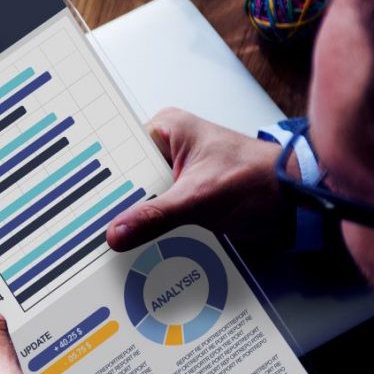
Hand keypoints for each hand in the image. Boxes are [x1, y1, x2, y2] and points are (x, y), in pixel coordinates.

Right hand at [105, 107, 294, 252]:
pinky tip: (130, 243)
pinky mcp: (180, 199)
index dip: (97, 176)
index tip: (78, 201)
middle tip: (86, 226)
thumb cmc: (260, 179)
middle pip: (123, 178)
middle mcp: (165, 149)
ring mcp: (172, 175)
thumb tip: (117, 232)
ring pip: (136, 200)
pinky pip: (152, 215)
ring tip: (102, 239)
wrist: (295, 205)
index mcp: (166, 130)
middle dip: (111, 203)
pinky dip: (145, 230)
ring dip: (129, 220)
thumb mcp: (200, 198)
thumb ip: (156, 216)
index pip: (118, 151)